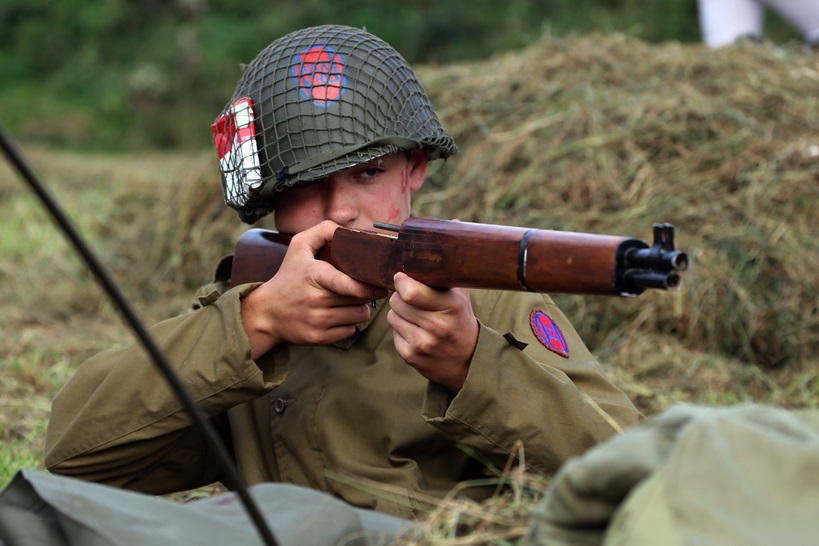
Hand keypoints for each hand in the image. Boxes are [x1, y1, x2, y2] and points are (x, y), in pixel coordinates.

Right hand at [240, 220, 387, 358]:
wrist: (266, 312)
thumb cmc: (288, 277)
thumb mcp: (299, 246)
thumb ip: (323, 231)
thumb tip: (346, 230)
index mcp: (313, 275)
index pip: (344, 283)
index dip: (364, 286)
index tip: (378, 285)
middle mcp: (315, 300)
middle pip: (358, 298)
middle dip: (364, 292)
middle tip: (359, 287)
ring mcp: (316, 321)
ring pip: (358, 315)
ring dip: (359, 308)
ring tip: (348, 301)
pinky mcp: (318, 338)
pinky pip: (350, 331)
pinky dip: (349, 323)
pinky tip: (338, 315)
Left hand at [387, 272, 478, 391]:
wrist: (467, 361)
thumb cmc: (460, 321)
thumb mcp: (460, 297)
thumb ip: (443, 277)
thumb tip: (422, 255)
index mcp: (450, 306)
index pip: (411, 292)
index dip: (402, 282)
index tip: (402, 278)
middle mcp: (436, 326)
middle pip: (397, 301)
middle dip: (401, 297)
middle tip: (413, 299)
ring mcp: (422, 343)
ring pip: (391, 316)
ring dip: (400, 313)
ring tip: (416, 316)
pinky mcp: (410, 356)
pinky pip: (392, 332)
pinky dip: (400, 330)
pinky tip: (415, 331)